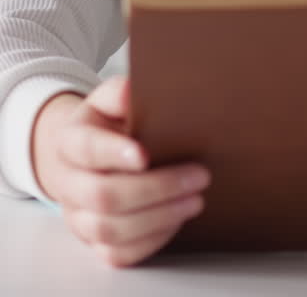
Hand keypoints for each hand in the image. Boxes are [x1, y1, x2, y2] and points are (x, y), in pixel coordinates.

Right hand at [31, 75, 210, 266]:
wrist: (87, 156)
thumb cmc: (107, 124)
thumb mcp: (110, 99)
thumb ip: (121, 93)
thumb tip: (133, 92)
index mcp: (70, 142)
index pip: (87, 149)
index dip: (114, 153)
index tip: (146, 154)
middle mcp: (68, 183)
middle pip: (103, 195)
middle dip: (156, 188)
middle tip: (199, 175)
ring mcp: (78, 217)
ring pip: (111, 229)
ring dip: (159, 217)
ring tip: (196, 199)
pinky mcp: (93, 241)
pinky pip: (118, 254)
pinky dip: (151, 240)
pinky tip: (177, 219)